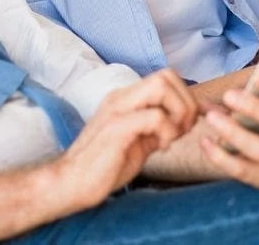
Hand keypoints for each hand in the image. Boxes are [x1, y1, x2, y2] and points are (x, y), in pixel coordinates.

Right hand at [54, 69, 198, 208]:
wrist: (71, 183)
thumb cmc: (104, 166)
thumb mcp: (139, 143)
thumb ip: (158, 128)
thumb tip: (184, 122)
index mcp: (126, 98)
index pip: (165, 77)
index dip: (185, 98)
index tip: (185, 126)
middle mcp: (121, 97)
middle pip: (166, 75)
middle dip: (186, 102)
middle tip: (183, 130)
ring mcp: (117, 108)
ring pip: (161, 87)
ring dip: (178, 112)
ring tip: (172, 137)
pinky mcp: (117, 127)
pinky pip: (154, 116)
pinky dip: (167, 131)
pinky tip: (160, 148)